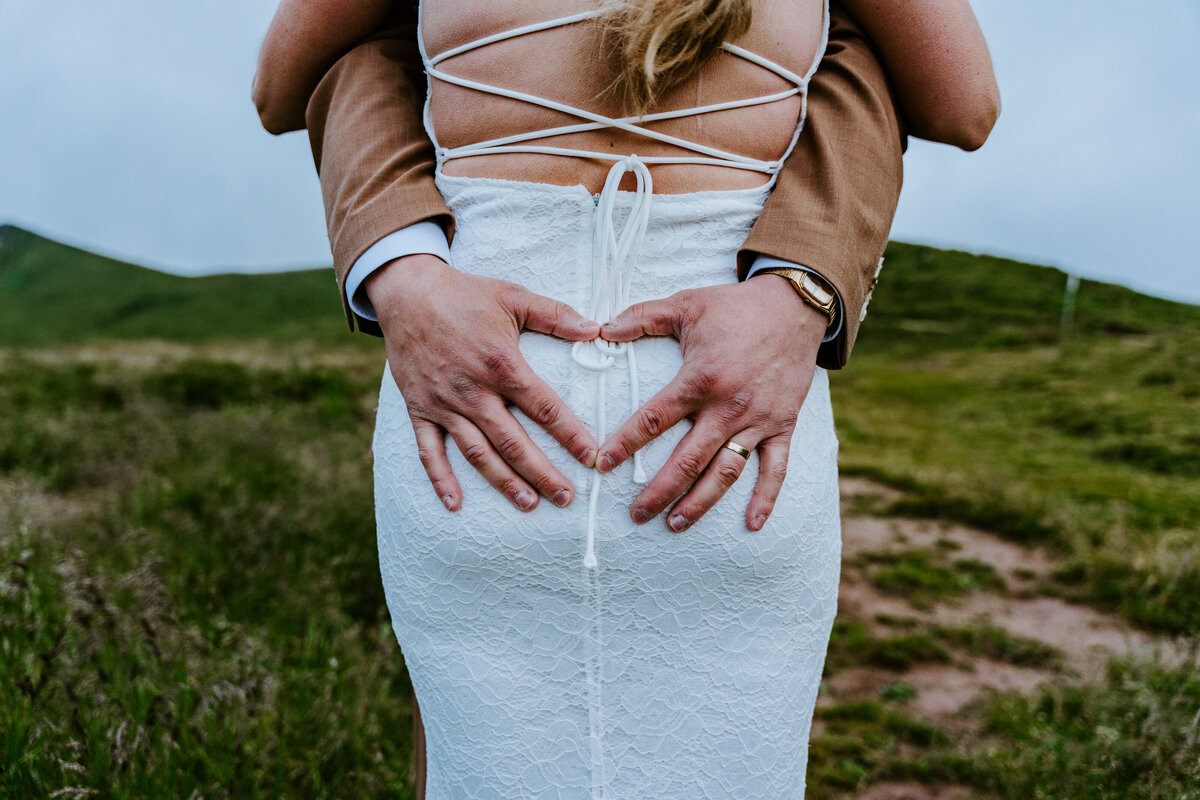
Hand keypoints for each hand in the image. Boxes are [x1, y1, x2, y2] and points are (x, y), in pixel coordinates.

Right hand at [367, 254, 600, 511]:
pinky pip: (429, 451)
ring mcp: (444, 403)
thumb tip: (596, 328)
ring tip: (530, 504)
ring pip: (478, 453)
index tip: (592, 457)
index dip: (570, 434)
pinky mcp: (420, 409)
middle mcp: (473, 390)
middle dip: (543, 473)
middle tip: (567, 498)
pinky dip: (440, 480)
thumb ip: (555, 315)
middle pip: (513, 442)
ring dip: (504, 482)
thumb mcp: (513, 297)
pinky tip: (456, 505)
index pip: (544, 407)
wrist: (406, 292)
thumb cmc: (464, 294)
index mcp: (500, 363)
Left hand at [596, 276, 826, 531]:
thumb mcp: (685, 304)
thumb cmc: (735, 306)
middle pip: (687, 460)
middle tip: (635, 515)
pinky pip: (775, 468)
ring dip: (700, 502)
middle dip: (659, 491)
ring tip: (674, 524)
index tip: (602, 465)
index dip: (625, 445)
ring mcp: (758, 420)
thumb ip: (641, 317)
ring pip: (725, 472)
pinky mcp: (782, 425)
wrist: (795, 305)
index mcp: (700, 379)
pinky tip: (752, 525)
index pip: (653, 420)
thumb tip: (601, 328)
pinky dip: (766, 498)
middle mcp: (728, 407)